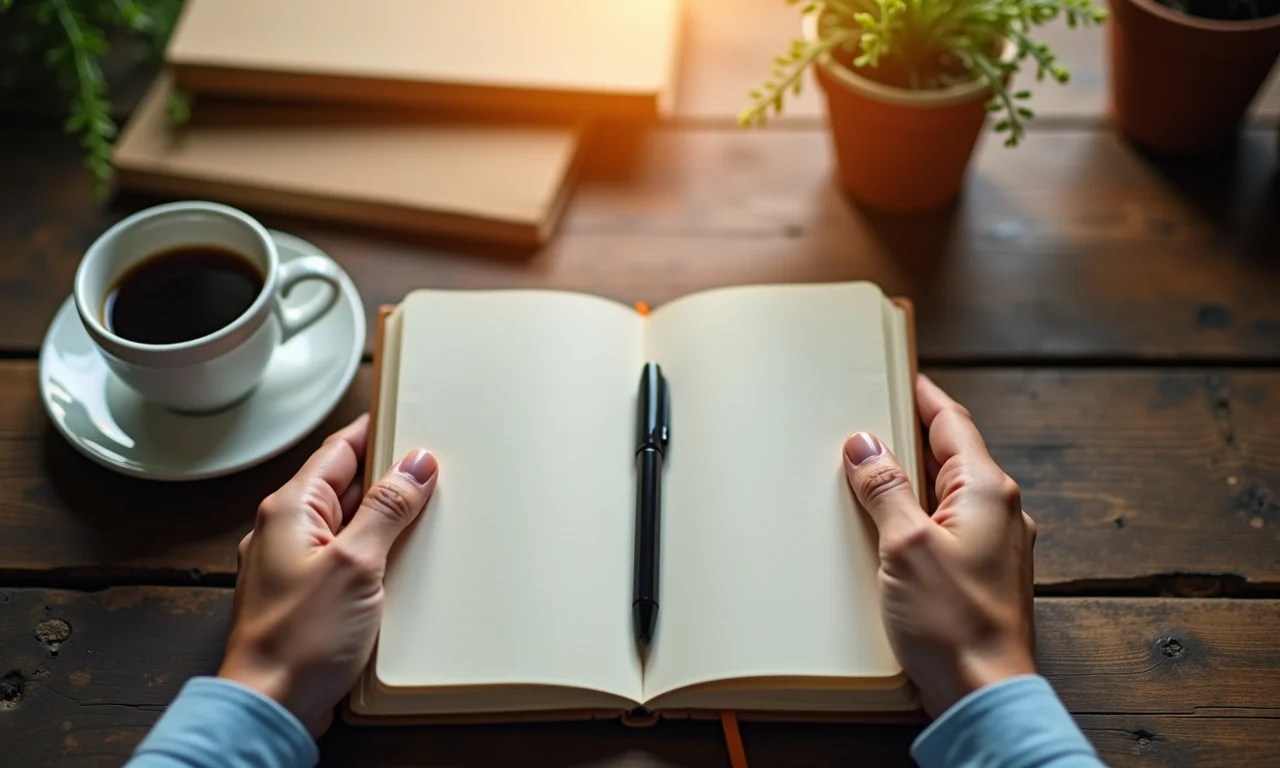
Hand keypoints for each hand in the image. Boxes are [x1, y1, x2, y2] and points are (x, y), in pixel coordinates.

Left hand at [219, 414, 437, 735]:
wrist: (270, 706)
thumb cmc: (296, 641)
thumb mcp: (356, 563)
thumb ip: (387, 509)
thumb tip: (415, 466)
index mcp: (290, 510)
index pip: (338, 450)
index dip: (375, 431)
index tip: (408, 418)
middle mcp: (287, 531)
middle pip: (346, 485)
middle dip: (389, 477)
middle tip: (433, 471)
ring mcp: (295, 564)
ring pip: (349, 523)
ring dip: (386, 520)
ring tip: (426, 517)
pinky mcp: (309, 595)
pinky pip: (347, 558)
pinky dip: (377, 553)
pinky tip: (403, 564)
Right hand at [842, 375, 1035, 717]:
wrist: (984, 692)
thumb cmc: (955, 623)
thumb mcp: (904, 544)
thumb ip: (884, 490)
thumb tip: (864, 445)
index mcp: (986, 491)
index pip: (953, 423)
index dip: (925, 397)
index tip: (905, 377)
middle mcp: (1001, 512)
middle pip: (951, 456)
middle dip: (912, 438)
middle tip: (874, 421)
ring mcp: (998, 545)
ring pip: (949, 494)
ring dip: (913, 480)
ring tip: (873, 475)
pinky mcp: (984, 575)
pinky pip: (949, 528)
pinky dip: (920, 517)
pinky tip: (891, 531)